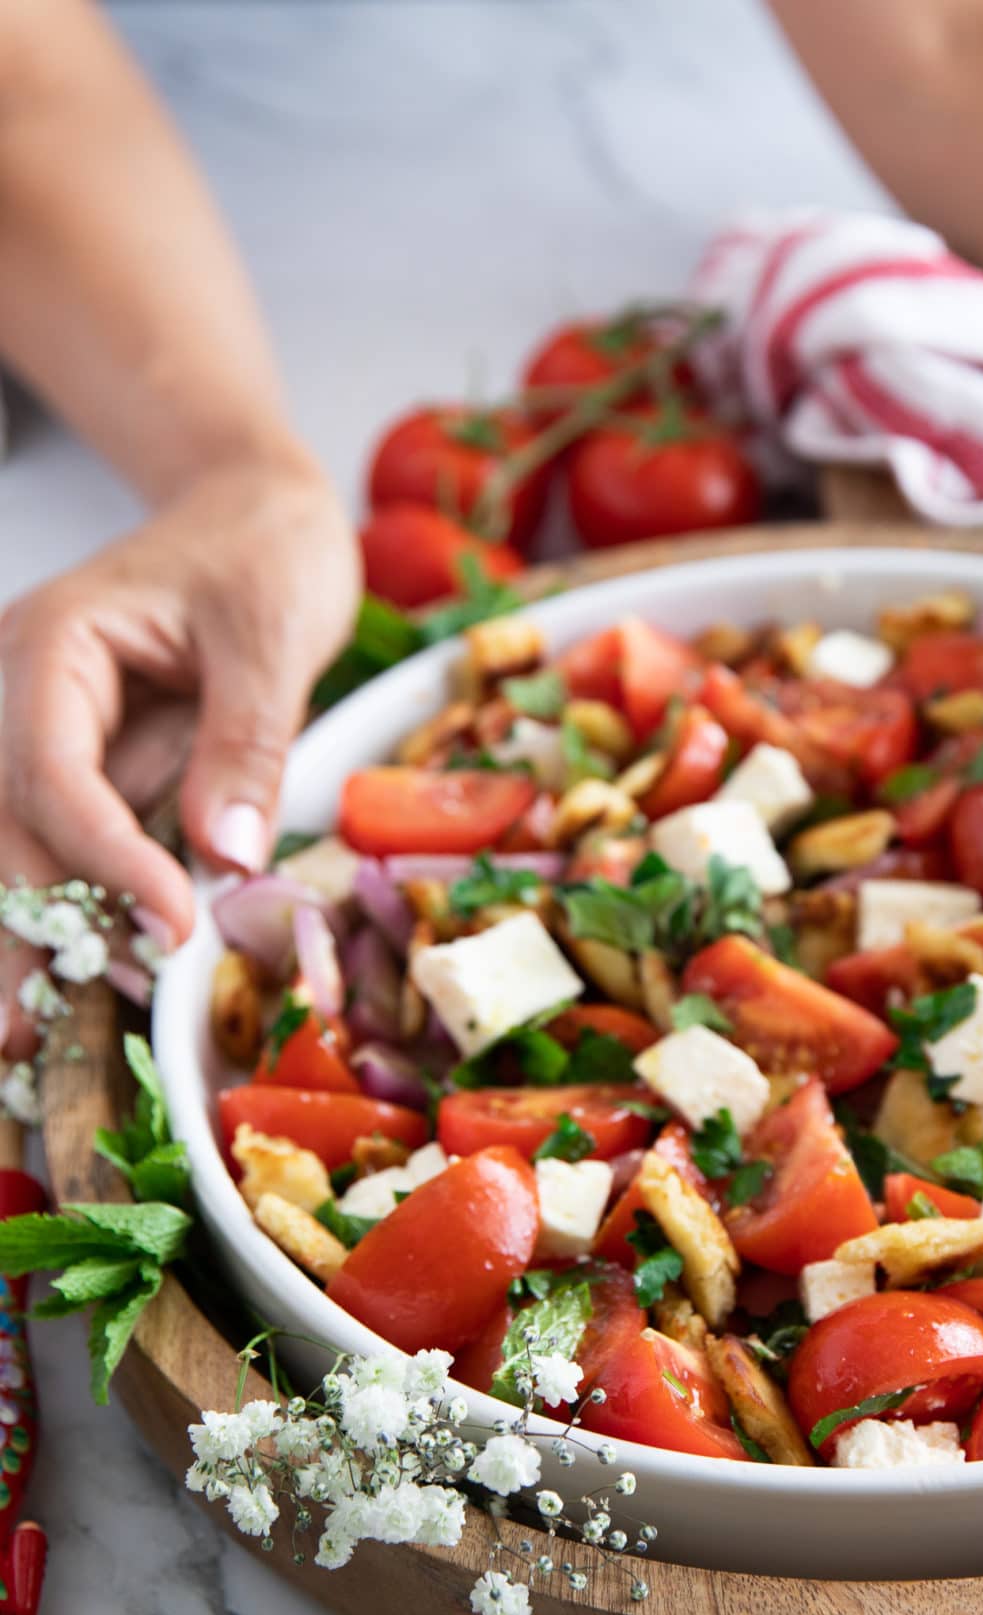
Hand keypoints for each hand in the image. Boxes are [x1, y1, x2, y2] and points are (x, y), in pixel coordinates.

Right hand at [0, 447, 358, 1052]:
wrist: (251, 516)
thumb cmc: (262, 555)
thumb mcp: (271, 633)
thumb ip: (244, 740)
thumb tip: (224, 854)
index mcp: (51, 648)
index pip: (50, 774)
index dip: (103, 862)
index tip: (167, 930)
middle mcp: (18, 700)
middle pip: (1, 829)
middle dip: (23, 930)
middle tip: (32, 1039)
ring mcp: (35, 741)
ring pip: (8, 852)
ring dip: (18, 940)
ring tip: (19, 1047)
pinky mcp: (72, 779)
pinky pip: (51, 852)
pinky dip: (59, 917)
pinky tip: (54, 996)